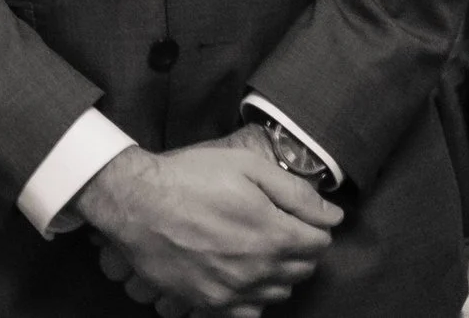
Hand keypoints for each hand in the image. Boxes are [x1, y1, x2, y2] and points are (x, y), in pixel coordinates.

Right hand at [74, 127, 341, 315]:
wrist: (135, 202)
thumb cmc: (189, 177)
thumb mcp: (247, 166)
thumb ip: (296, 193)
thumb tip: (333, 215)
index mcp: (273, 234)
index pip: (320, 243)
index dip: (314, 226)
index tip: (299, 216)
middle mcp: (259, 270)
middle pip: (302, 270)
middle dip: (299, 249)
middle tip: (277, 227)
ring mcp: (233, 291)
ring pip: (278, 292)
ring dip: (278, 273)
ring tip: (258, 249)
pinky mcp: (209, 303)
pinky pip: (248, 311)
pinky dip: (252, 297)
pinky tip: (240, 275)